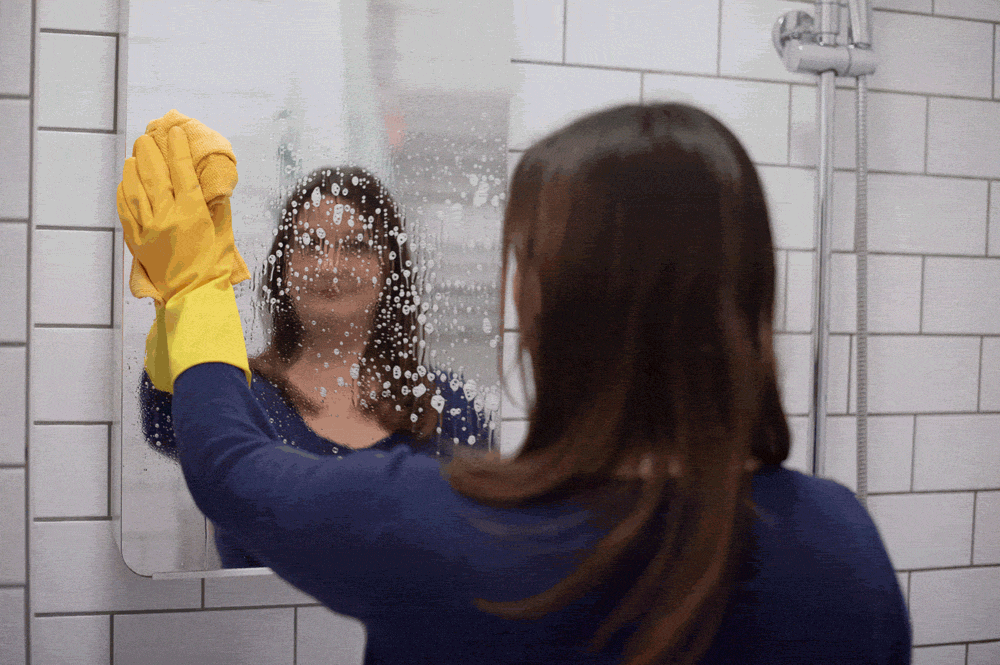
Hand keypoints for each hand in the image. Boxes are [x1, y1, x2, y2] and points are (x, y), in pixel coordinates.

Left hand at [117, 127, 235, 303]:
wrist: (193, 296)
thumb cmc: (214, 266)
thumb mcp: (224, 234)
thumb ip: (218, 207)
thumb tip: (214, 186)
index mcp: (192, 214)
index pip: (182, 172)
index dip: (177, 149)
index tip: (175, 132)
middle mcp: (167, 217)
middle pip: (154, 175)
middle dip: (150, 152)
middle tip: (148, 137)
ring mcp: (148, 229)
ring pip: (135, 190)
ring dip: (134, 168)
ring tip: (135, 154)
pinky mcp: (137, 241)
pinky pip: (125, 210)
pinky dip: (124, 192)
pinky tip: (125, 182)